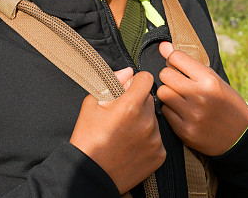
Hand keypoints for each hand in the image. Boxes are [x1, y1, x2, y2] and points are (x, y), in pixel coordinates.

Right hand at [69, 70, 164, 192]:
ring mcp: (155, 140)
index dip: (136, 81)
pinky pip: (157, 138)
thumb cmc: (88, 139)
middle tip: (122, 115)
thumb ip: (112, 83)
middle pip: (149, 99)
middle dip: (138, 102)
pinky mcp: (159, 155)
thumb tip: (128, 72)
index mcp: (130, 106)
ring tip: (125, 133)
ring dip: (143, 121)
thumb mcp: (91, 104)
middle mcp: (146, 122)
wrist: (91, 175)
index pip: (146, 78)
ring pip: (153, 119)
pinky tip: (132, 145)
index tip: (129, 88)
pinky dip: (147, 139)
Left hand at [156, 41, 247, 155]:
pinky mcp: (185, 131)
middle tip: (178, 83)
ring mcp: (192, 115)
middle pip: (165, 74)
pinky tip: (181, 112)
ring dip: (168, 93)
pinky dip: (170, 110)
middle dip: (169, 77)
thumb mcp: (213, 79)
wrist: (240, 136)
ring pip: (162, 93)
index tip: (179, 67)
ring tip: (178, 97)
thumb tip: (162, 45)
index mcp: (209, 80)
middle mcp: (200, 96)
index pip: (175, 57)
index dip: (174, 60)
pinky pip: (165, 112)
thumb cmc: (225, 102)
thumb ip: (187, 62)